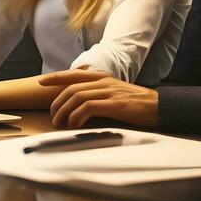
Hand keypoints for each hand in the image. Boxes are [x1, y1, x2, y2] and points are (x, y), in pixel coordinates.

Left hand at [42, 69, 158, 128]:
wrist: (159, 106)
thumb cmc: (137, 104)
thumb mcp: (116, 94)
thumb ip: (99, 95)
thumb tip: (80, 106)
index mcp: (103, 78)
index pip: (74, 74)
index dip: (56, 77)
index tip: (41, 82)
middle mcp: (103, 82)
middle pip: (71, 88)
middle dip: (57, 102)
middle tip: (52, 116)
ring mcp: (108, 92)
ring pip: (76, 97)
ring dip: (64, 112)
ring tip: (59, 124)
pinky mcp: (114, 104)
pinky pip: (87, 108)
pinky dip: (76, 117)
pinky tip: (74, 125)